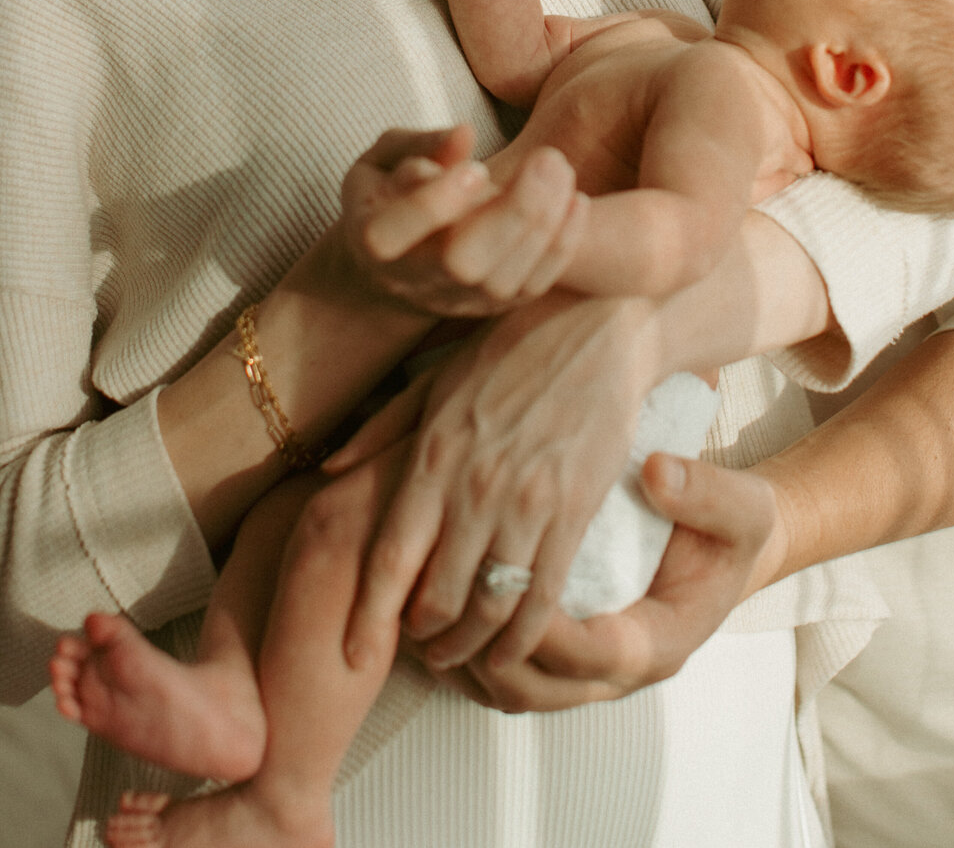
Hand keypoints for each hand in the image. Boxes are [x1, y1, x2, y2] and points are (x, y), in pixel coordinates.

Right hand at [332, 126, 588, 317]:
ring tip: (559, 167)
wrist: (398, 264)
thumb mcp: (386, 156)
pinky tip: (576, 199)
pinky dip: (563, 244)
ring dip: (545, 222)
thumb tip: (464, 134)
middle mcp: (413, 279)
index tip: (476, 167)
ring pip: (505, 279)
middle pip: (462, 264)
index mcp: (372, 238)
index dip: (434, 203)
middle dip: (513, 212)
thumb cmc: (390, 192)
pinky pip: (534, 285)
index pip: (392, 235)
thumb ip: (418, 144)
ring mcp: (459, 299)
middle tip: (547, 158)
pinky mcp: (496, 306)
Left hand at [341, 291, 661, 668]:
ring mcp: (527, 503)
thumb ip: (382, 428)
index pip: (389, 557)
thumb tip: (326, 468)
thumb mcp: (437, 377)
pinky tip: (512, 650)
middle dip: (422, 638)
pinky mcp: (575, 510)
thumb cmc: (512, 346)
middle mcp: (474, 487)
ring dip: (470, 645)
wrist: (599, 325)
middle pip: (437, 595)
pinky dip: (524, 635)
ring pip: (490, 604)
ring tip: (458, 656)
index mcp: (434, 455)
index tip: (354, 654)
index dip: (369, 616)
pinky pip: (545, 593)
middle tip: (418, 651)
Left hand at [433, 452, 784, 712]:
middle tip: (442, 595)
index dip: (545, 628)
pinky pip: (504, 672)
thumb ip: (706, 493)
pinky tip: (440, 604)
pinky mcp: (561, 655)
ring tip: (427, 602)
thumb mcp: (741, 506)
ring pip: (508, 691)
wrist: (729, 545)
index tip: (506, 579)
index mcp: (659, 643)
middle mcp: (617, 672)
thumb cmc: (732, 529)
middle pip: (534, 691)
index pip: (592, 655)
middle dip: (482, 651)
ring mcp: (585, 671)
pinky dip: (468, 649)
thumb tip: (658, 473)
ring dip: (464, 656)